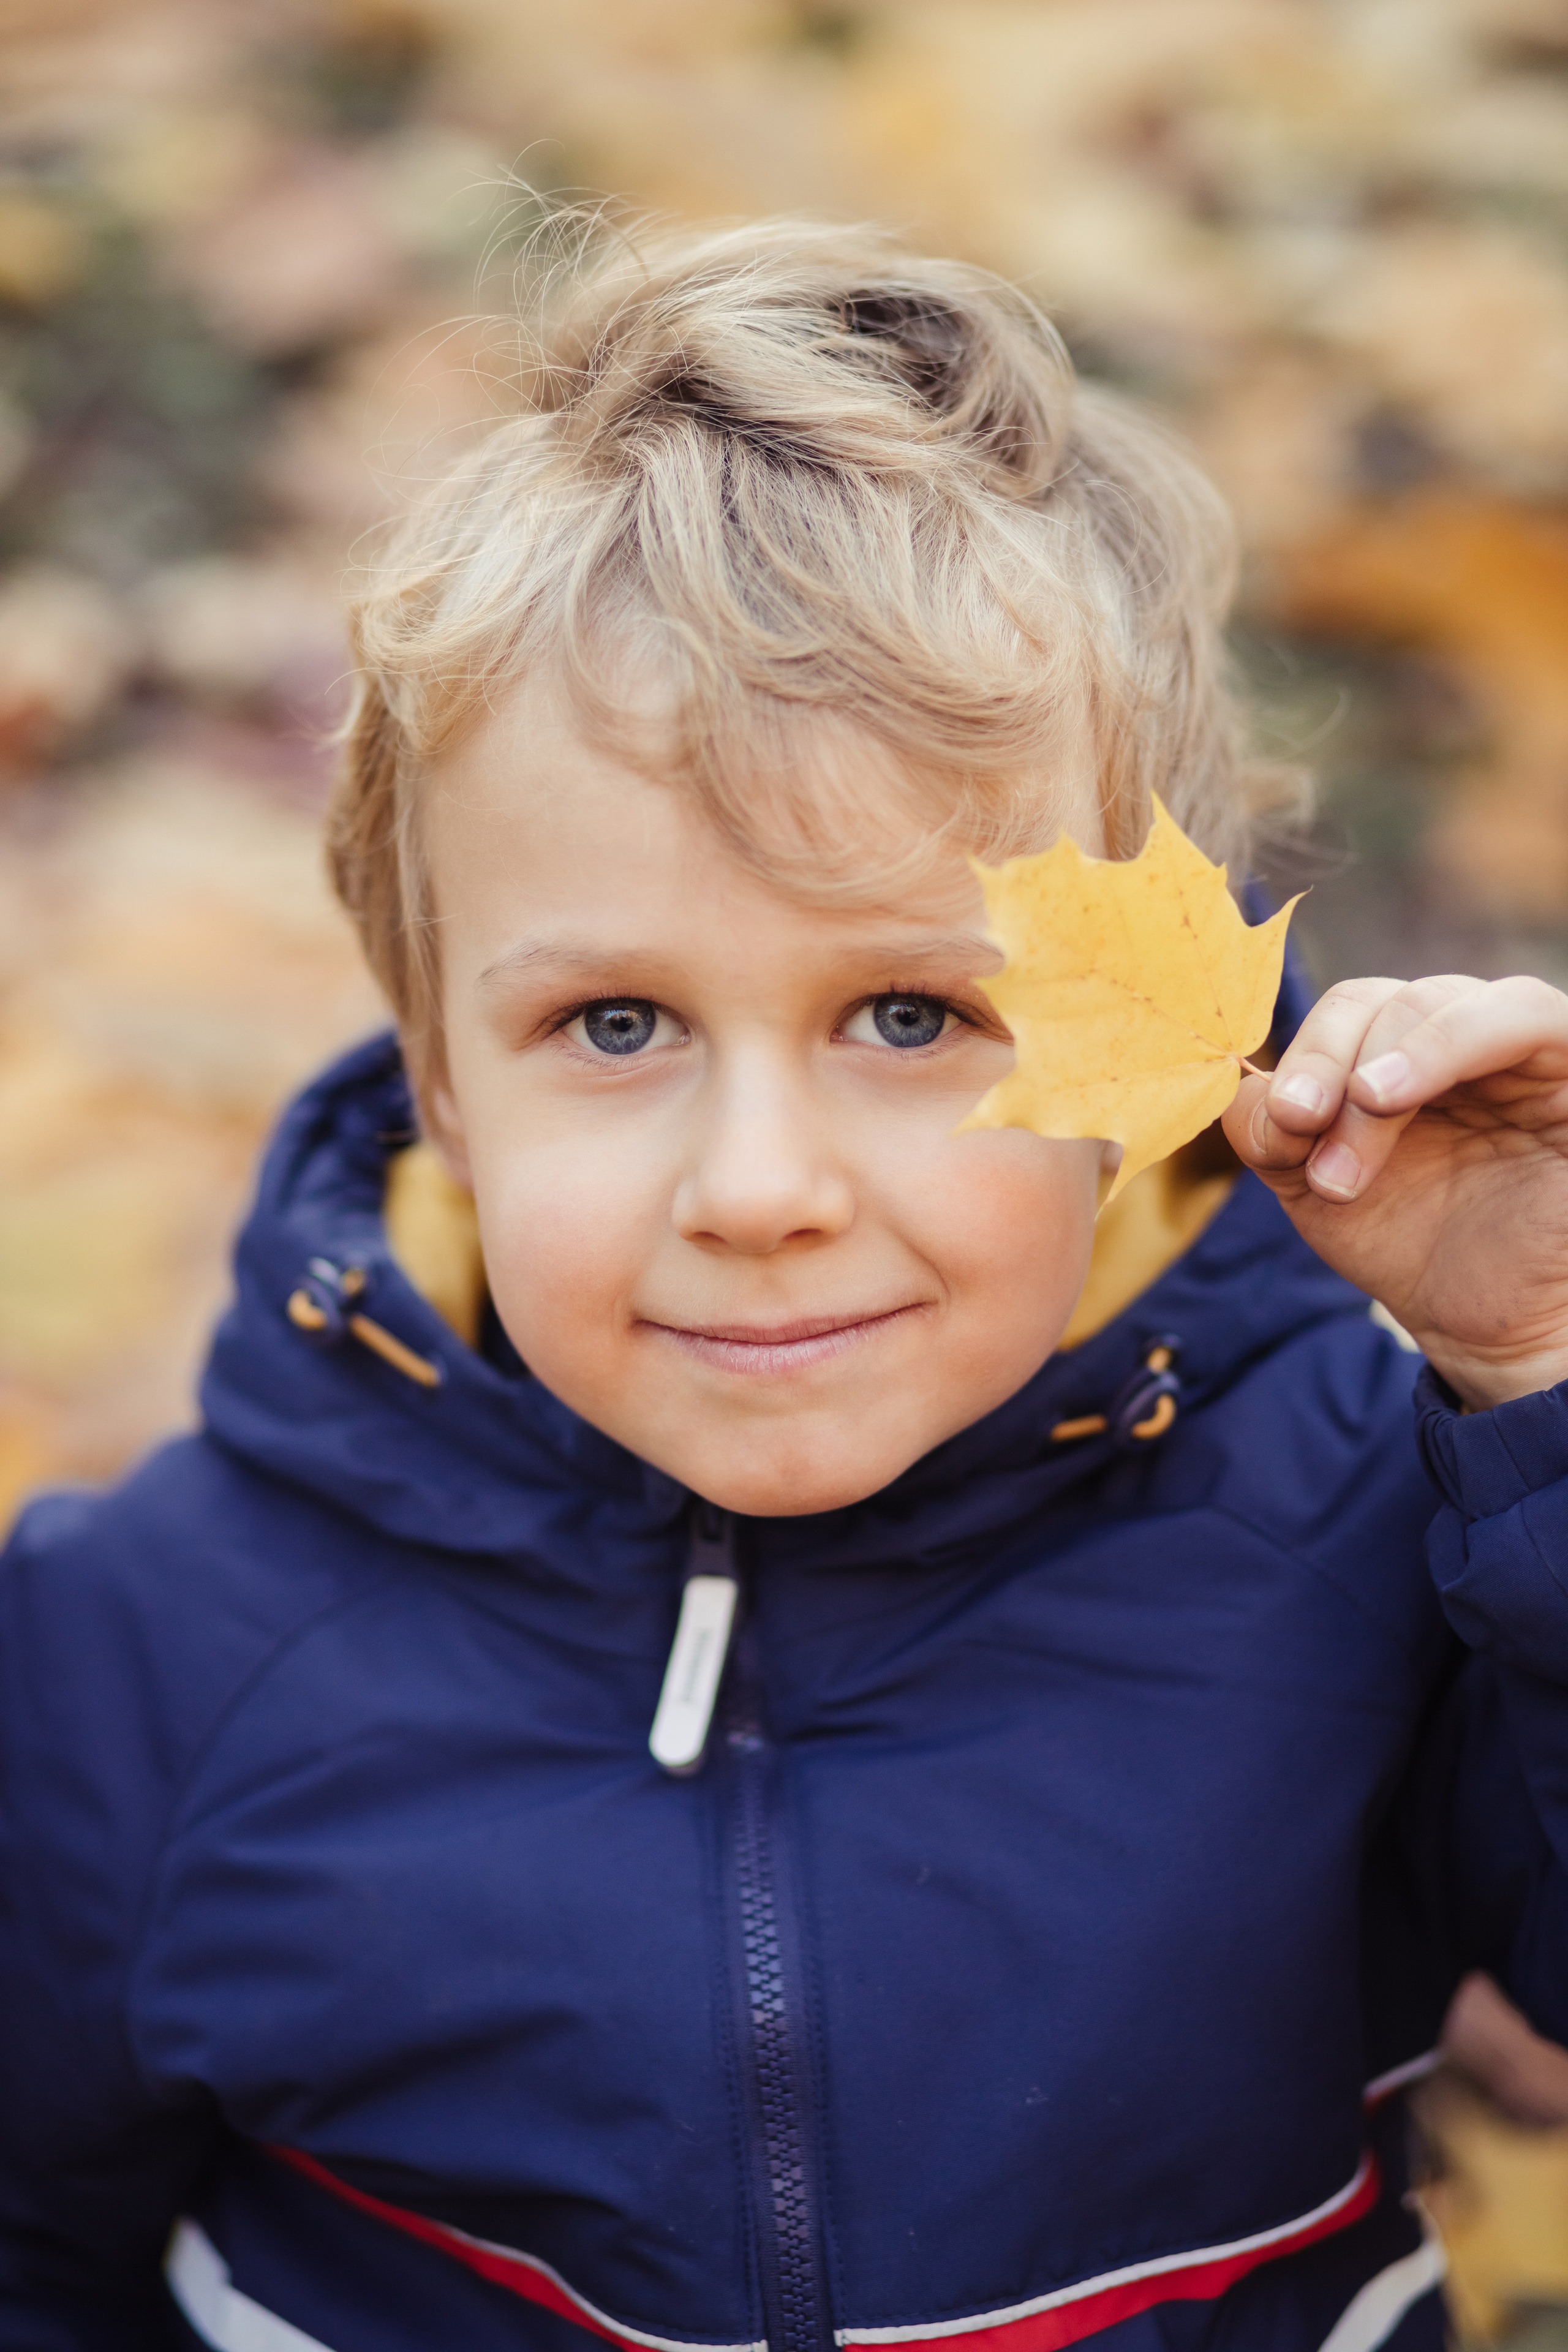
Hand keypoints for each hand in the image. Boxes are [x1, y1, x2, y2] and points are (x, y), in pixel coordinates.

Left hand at [1221, 974, 1567, 1409]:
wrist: (1482, 1323)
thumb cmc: (1407, 1242)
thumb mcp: (1312, 1184)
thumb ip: (1270, 1128)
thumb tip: (1244, 1082)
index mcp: (1395, 1052)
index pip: (1343, 1011)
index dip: (1301, 1055)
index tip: (1281, 1125)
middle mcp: (1455, 1036)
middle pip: (1378, 999)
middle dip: (1326, 1067)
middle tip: (1304, 1137)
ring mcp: (1519, 1047)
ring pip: (1437, 1001)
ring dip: (1376, 1068)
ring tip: (1346, 1155)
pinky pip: (1526, 1015)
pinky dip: (1445, 1043)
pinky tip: (1389, 1094)